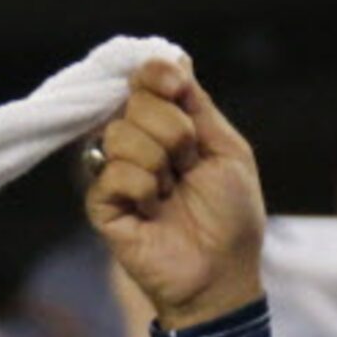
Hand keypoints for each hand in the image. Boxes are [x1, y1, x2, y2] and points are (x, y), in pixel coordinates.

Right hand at [83, 57, 266, 330]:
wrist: (221, 274)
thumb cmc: (232, 219)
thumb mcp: (229, 151)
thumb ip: (198, 107)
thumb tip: (173, 61)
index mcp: (170, 128)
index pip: (146, 81)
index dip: (156, 76)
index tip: (177, 87)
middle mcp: (140, 146)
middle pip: (134, 102)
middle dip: (172, 130)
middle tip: (188, 165)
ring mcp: (118, 176)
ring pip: (118, 134)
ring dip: (158, 161)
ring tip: (171, 192)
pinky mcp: (104, 207)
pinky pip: (110, 172)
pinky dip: (141, 186)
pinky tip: (153, 208)